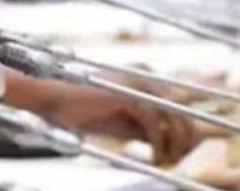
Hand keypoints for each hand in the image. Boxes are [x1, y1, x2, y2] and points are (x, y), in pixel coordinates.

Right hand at [40, 82, 198, 164]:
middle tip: (179, 159)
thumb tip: (168, 142)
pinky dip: (158, 142)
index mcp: (142, 80)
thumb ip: (144, 129)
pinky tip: (155, 156)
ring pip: (171, 116)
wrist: (54, 100)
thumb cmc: (82, 111)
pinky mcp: (127, 96)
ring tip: (167, 160)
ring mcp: (135, 84)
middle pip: (178, 110)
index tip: (184, 149)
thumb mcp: (120, 123)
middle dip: (184, 138)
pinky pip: (153, 123)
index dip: (184, 128)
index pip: (174, 104)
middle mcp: (143, 78)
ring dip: (174, 143)